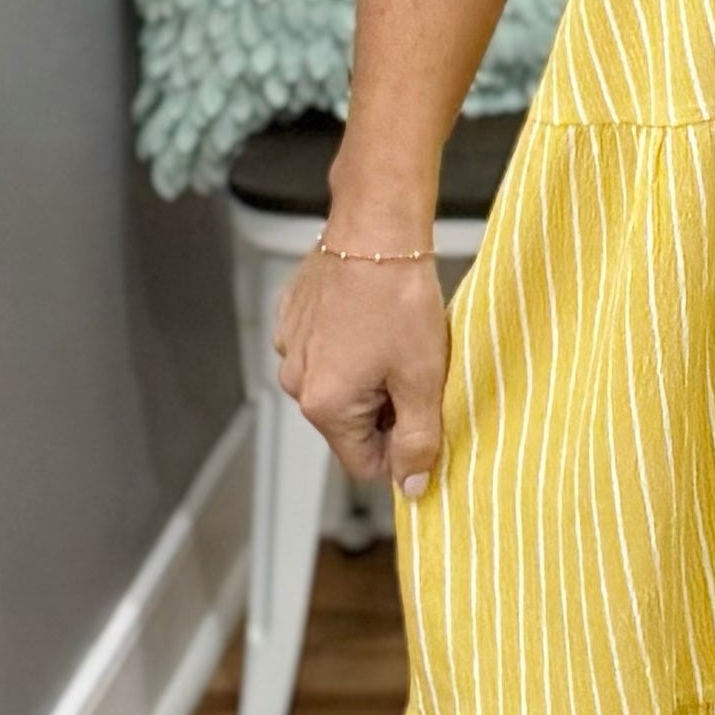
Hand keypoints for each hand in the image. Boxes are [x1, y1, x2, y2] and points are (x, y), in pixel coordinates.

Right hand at [273, 241, 448, 495]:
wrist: (376, 228)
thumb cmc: (399, 298)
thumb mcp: (423, 378)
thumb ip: (419, 440)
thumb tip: (413, 486)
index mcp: (324, 406)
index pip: (364, 464)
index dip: (401, 447)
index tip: (423, 414)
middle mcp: (296, 382)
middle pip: (350, 425)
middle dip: (385, 407)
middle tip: (415, 367)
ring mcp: (291, 348)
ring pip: (339, 387)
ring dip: (370, 375)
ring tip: (396, 339)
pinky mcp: (293, 319)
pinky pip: (327, 352)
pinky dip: (352, 344)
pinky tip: (373, 318)